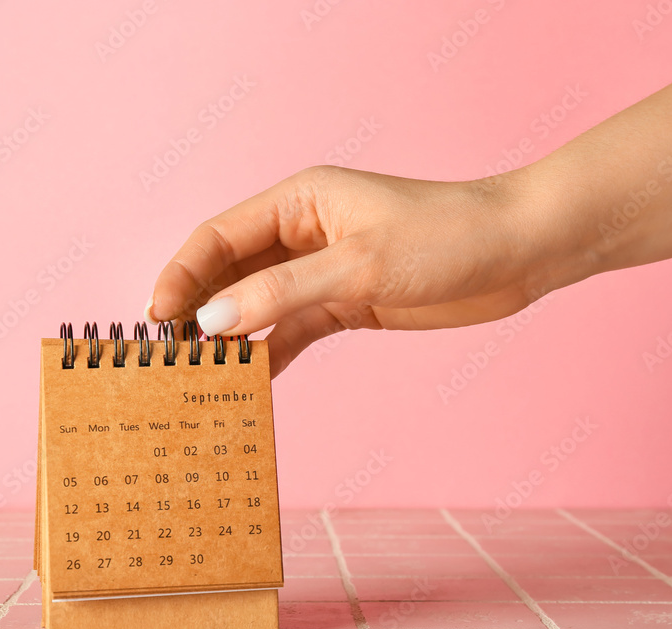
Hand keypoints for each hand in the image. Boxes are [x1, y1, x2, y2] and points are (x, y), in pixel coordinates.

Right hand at [145, 166, 562, 376]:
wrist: (517, 254)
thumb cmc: (445, 239)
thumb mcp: (358, 265)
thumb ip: (282, 292)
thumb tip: (211, 321)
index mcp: (297, 202)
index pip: (218, 237)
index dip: (181, 275)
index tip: (154, 319)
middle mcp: (301, 233)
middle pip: (229, 272)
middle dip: (198, 310)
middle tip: (168, 356)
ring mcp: (321, 270)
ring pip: (256, 304)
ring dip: (229, 337)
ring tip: (199, 376)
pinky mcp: (344, 303)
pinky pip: (290, 329)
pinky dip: (267, 353)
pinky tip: (249, 382)